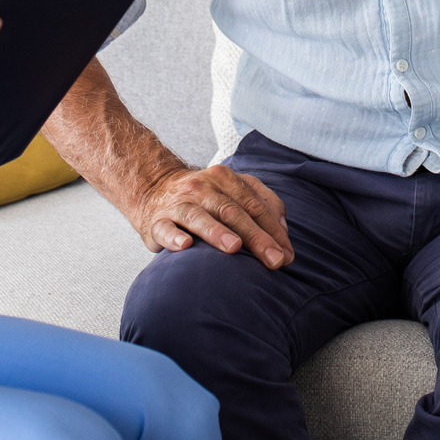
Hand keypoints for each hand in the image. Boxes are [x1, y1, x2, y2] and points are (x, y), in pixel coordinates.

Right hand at [130, 164, 293, 268]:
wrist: (152, 188)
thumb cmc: (203, 197)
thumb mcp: (232, 190)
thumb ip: (262, 203)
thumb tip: (283, 232)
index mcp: (224, 179)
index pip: (254, 204)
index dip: (273, 229)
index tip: (287, 255)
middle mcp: (202, 188)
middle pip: (232, 211)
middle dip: (256, 237)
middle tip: (274, 260)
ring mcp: (178, 204)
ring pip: (199, 217)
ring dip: (217, 232)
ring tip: (234, 248)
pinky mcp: (157, 222)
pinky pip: (165, 229)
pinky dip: (175, 238)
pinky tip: (186, 246)